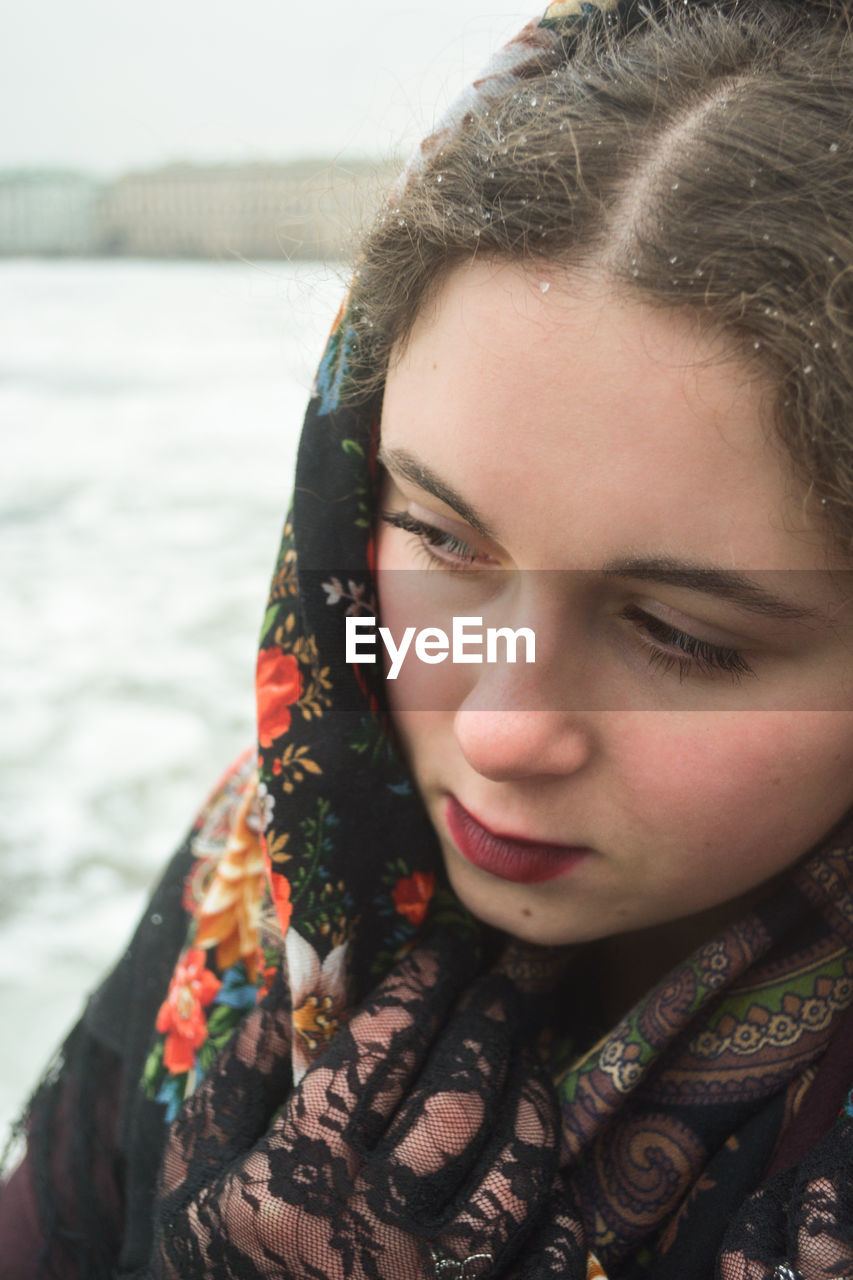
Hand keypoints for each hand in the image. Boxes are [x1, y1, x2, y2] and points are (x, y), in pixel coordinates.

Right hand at [145, 934, 589, 1278]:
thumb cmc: (214, 1267)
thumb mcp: (195, 1170)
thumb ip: (242, 1070)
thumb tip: (294, 971)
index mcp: (293, 1182)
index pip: (377, 1050)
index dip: (423, 983)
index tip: (446, 945)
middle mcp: (368, 1236)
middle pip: (457, 1100)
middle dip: (487, 1023)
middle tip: (499, 985)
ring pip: (517, 1167)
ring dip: (530, 1095)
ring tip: (523, 1059)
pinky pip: (553, 1244)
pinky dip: (554, 1192)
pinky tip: (532, 1157)